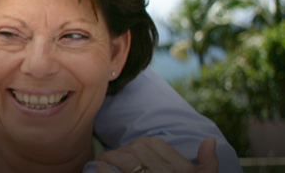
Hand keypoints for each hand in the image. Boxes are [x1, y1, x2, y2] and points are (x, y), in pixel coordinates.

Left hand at [94, 137, 217, 172]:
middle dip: (123, 149)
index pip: (156, 143)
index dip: (141, 142)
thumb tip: (210, 140)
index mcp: (182, 170)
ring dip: (111, 156)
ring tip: (104, 159)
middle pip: (138, 148)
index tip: (133, 148)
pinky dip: (104, 169)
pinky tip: (100, 166)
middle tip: (114, 154)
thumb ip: (209, 164)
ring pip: (125, 159)